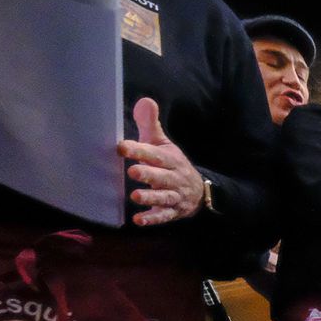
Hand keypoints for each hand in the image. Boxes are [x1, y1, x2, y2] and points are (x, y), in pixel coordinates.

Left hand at [118, 98, 203, 225]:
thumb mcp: (164, 144)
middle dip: (149, 174)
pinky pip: (164, 216)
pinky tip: (139, 220)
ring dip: (151, 198)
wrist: (199, 191)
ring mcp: (175, 196)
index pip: (155, 154)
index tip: (121, 147)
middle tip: (133, 172)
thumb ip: (151, 125)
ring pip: (164, 197)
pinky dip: (153, 218)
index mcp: (170, 159)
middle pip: (163, 176)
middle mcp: (174, 178)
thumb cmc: (172, 164)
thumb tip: (145, 100)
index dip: (140, 150)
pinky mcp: (173, 212)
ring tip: (135, 197)